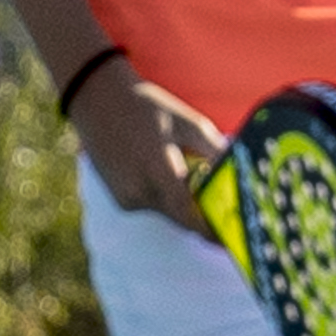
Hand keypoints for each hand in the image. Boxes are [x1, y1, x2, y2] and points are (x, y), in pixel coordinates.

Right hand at [67, 57, 226, 236]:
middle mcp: (139, 190)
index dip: (210, 230)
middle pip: (181, 218)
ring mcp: (126, 197)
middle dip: (203, 219)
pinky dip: (165, 199)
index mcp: (157, 169)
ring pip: (167, 213)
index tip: (230, 237)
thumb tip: (239, 173)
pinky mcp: (119, 198)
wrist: (96, 98)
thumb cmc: (145, 105)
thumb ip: (213, 150)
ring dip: (183, 206)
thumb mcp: (186, 121)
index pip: (189, 214)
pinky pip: (152, 207)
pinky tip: (167, 173)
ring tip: (195, 183)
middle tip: (225, 214)